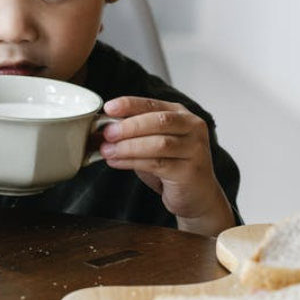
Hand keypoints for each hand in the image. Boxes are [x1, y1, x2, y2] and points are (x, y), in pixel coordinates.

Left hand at [99, 96, 233, 236]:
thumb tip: (102, 129)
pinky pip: (157, 164)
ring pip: (158, 144)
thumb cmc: (172, 166)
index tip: (109, 108)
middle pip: (159, 121)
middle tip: (107, 133)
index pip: (153, 104)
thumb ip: (134, 133)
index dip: (130, 104)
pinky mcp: (190, 171)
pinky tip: (117, 162)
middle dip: (129, 126)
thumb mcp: (152, 143)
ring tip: (108, 151)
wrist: (197, 195)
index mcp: (181, 114)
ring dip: (128, 146)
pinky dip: (133, 162)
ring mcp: (195, 149)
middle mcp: (192, 128)